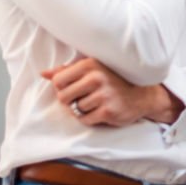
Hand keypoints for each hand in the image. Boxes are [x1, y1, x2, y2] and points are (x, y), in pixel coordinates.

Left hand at [41, 58, 183, 126]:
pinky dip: (91, 118)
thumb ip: (67, 70)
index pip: (58, 81)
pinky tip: (101, 110)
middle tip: (85, 97)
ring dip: (83, 110)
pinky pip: (86, 120)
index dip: (63, 88)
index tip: (74, 87)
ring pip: (75, 110)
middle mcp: (97, 77)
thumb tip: (43, 73)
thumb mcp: (92, 69)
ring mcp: (103, 95)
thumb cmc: (113, 80)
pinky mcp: (108, 111)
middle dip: (71, 101)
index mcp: (90, 64)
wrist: (142, 94)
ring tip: (97, 103)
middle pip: (63, 97)